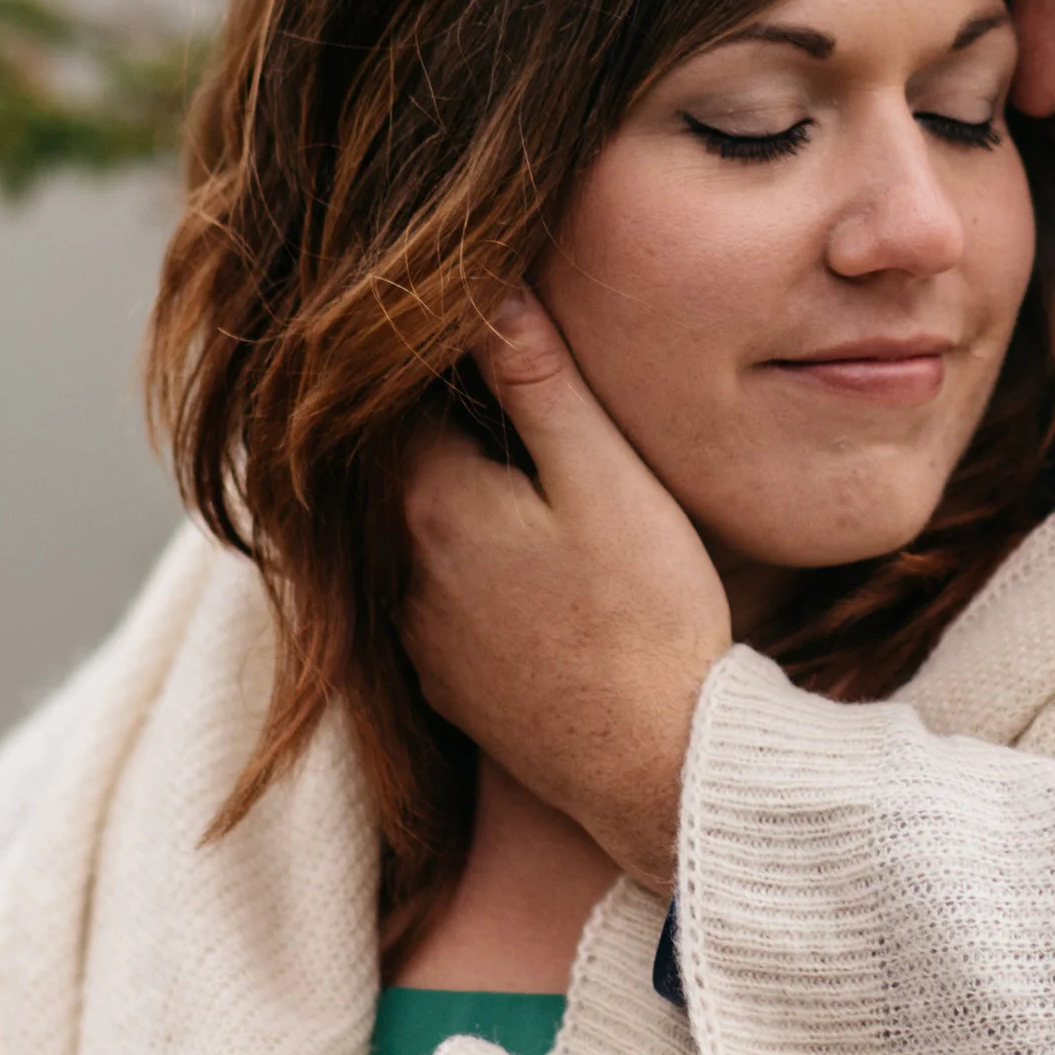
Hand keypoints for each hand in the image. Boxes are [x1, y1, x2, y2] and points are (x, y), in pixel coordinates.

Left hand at [403, 288, 731, 891]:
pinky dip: (458, 568)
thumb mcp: (605, 477)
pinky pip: (430, 600)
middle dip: (437, 424)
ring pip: (412, 536)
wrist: (657, 766)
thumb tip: (486, 287)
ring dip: (446, 500)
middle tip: (489, 386)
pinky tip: (517, 562)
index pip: (398, 397)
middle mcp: (403, 569)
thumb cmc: (647, 613)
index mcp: (433, 501)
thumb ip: (538, 380)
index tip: (467, 325)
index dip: (433, 357)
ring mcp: (418, 636)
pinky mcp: (446, 686)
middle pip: (397, 466)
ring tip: (510, 470)